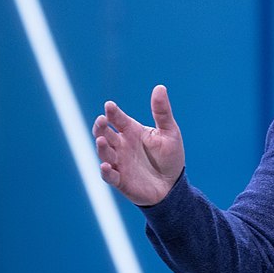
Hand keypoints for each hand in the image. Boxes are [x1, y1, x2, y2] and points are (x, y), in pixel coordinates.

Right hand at [92, 85, 184, 205]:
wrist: (172, 185)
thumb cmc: (169, 157)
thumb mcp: (170, 132)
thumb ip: (162, 112)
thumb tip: (160, 87)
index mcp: (132, 131)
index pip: (118, 119)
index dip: (113, 113)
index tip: (109, 106)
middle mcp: (121, 145)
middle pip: (105, 134)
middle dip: (101, 127)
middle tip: (102, 120)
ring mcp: (119, 163)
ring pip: (104, 153)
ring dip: (101, 147)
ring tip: (101, 140)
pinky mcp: (121, 180)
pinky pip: (110, 176)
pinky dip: (106, 171)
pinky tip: (106, 166)